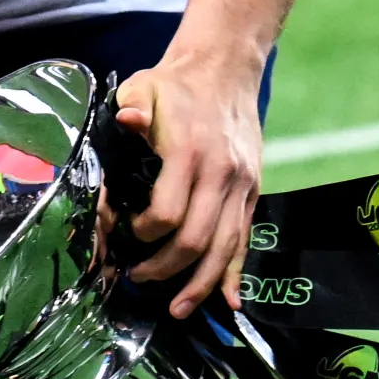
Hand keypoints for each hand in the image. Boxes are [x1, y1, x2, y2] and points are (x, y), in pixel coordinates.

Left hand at [114, 53, 263, 318]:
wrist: (225, 70)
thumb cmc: (175, 84)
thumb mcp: (143, 86)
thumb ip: (131, 107)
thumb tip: (126, 122)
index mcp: (190, 152)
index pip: (169, 213)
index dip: (145, 233)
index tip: (126, 235)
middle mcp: (221, 174)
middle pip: (198, 240)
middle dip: (167, 270)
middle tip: (138, 279)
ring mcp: (242, 185)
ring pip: (226, 249)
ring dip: (201, 284)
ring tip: (179, 309)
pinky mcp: (253, 190)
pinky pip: (245, 239)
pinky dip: (236, 273)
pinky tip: (229, 300)